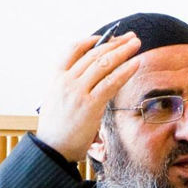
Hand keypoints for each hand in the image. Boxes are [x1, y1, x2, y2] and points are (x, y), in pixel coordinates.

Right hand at [36, 32, 140, 161]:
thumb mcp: (57, 102)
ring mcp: (77, 92)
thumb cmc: (57, 130)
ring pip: (103, 63)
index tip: (106, 37)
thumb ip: (71, 88)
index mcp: (56, 78)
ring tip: (136, 44)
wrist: (51, 150)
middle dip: (114, 43)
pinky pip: (111, 82)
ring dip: (122, 51)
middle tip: (130, 38)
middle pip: (93, 54)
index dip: (91, 40)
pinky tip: (135, 64)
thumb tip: (90, 81)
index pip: (73, 50)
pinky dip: (125, 70)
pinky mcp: (90, 105)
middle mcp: (66, 81)